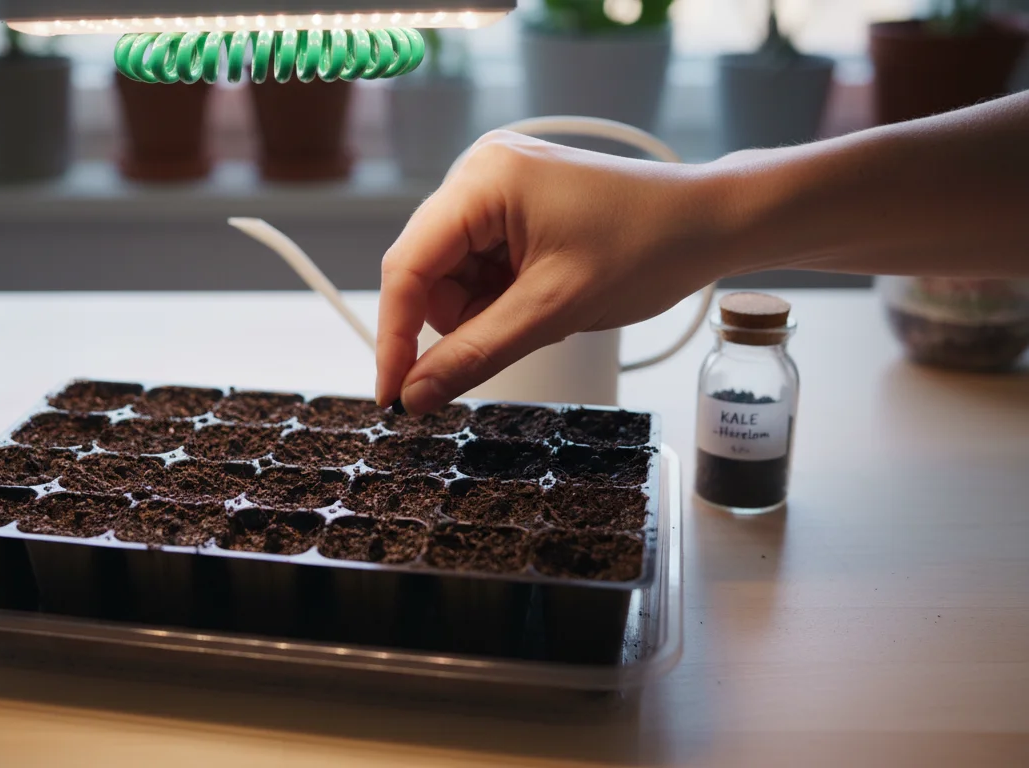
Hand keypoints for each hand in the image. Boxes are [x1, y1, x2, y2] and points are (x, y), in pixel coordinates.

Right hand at [376, 130, 726, 414]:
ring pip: (448, 276)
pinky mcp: (510, 204)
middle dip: (454, 320)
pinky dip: (497, 297)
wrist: (708, 224)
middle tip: (502, 343)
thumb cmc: (648, 248)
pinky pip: (476, 267)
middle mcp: (478, 172)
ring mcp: (494, 186)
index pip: (407, 265)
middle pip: (424, 271)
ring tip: (539, 312)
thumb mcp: (553, 312)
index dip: (395, 336)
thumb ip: (475, 354)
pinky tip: (539, 297)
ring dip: (480, 311)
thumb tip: (414, 396)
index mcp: (483, 180)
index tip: (392, 394)